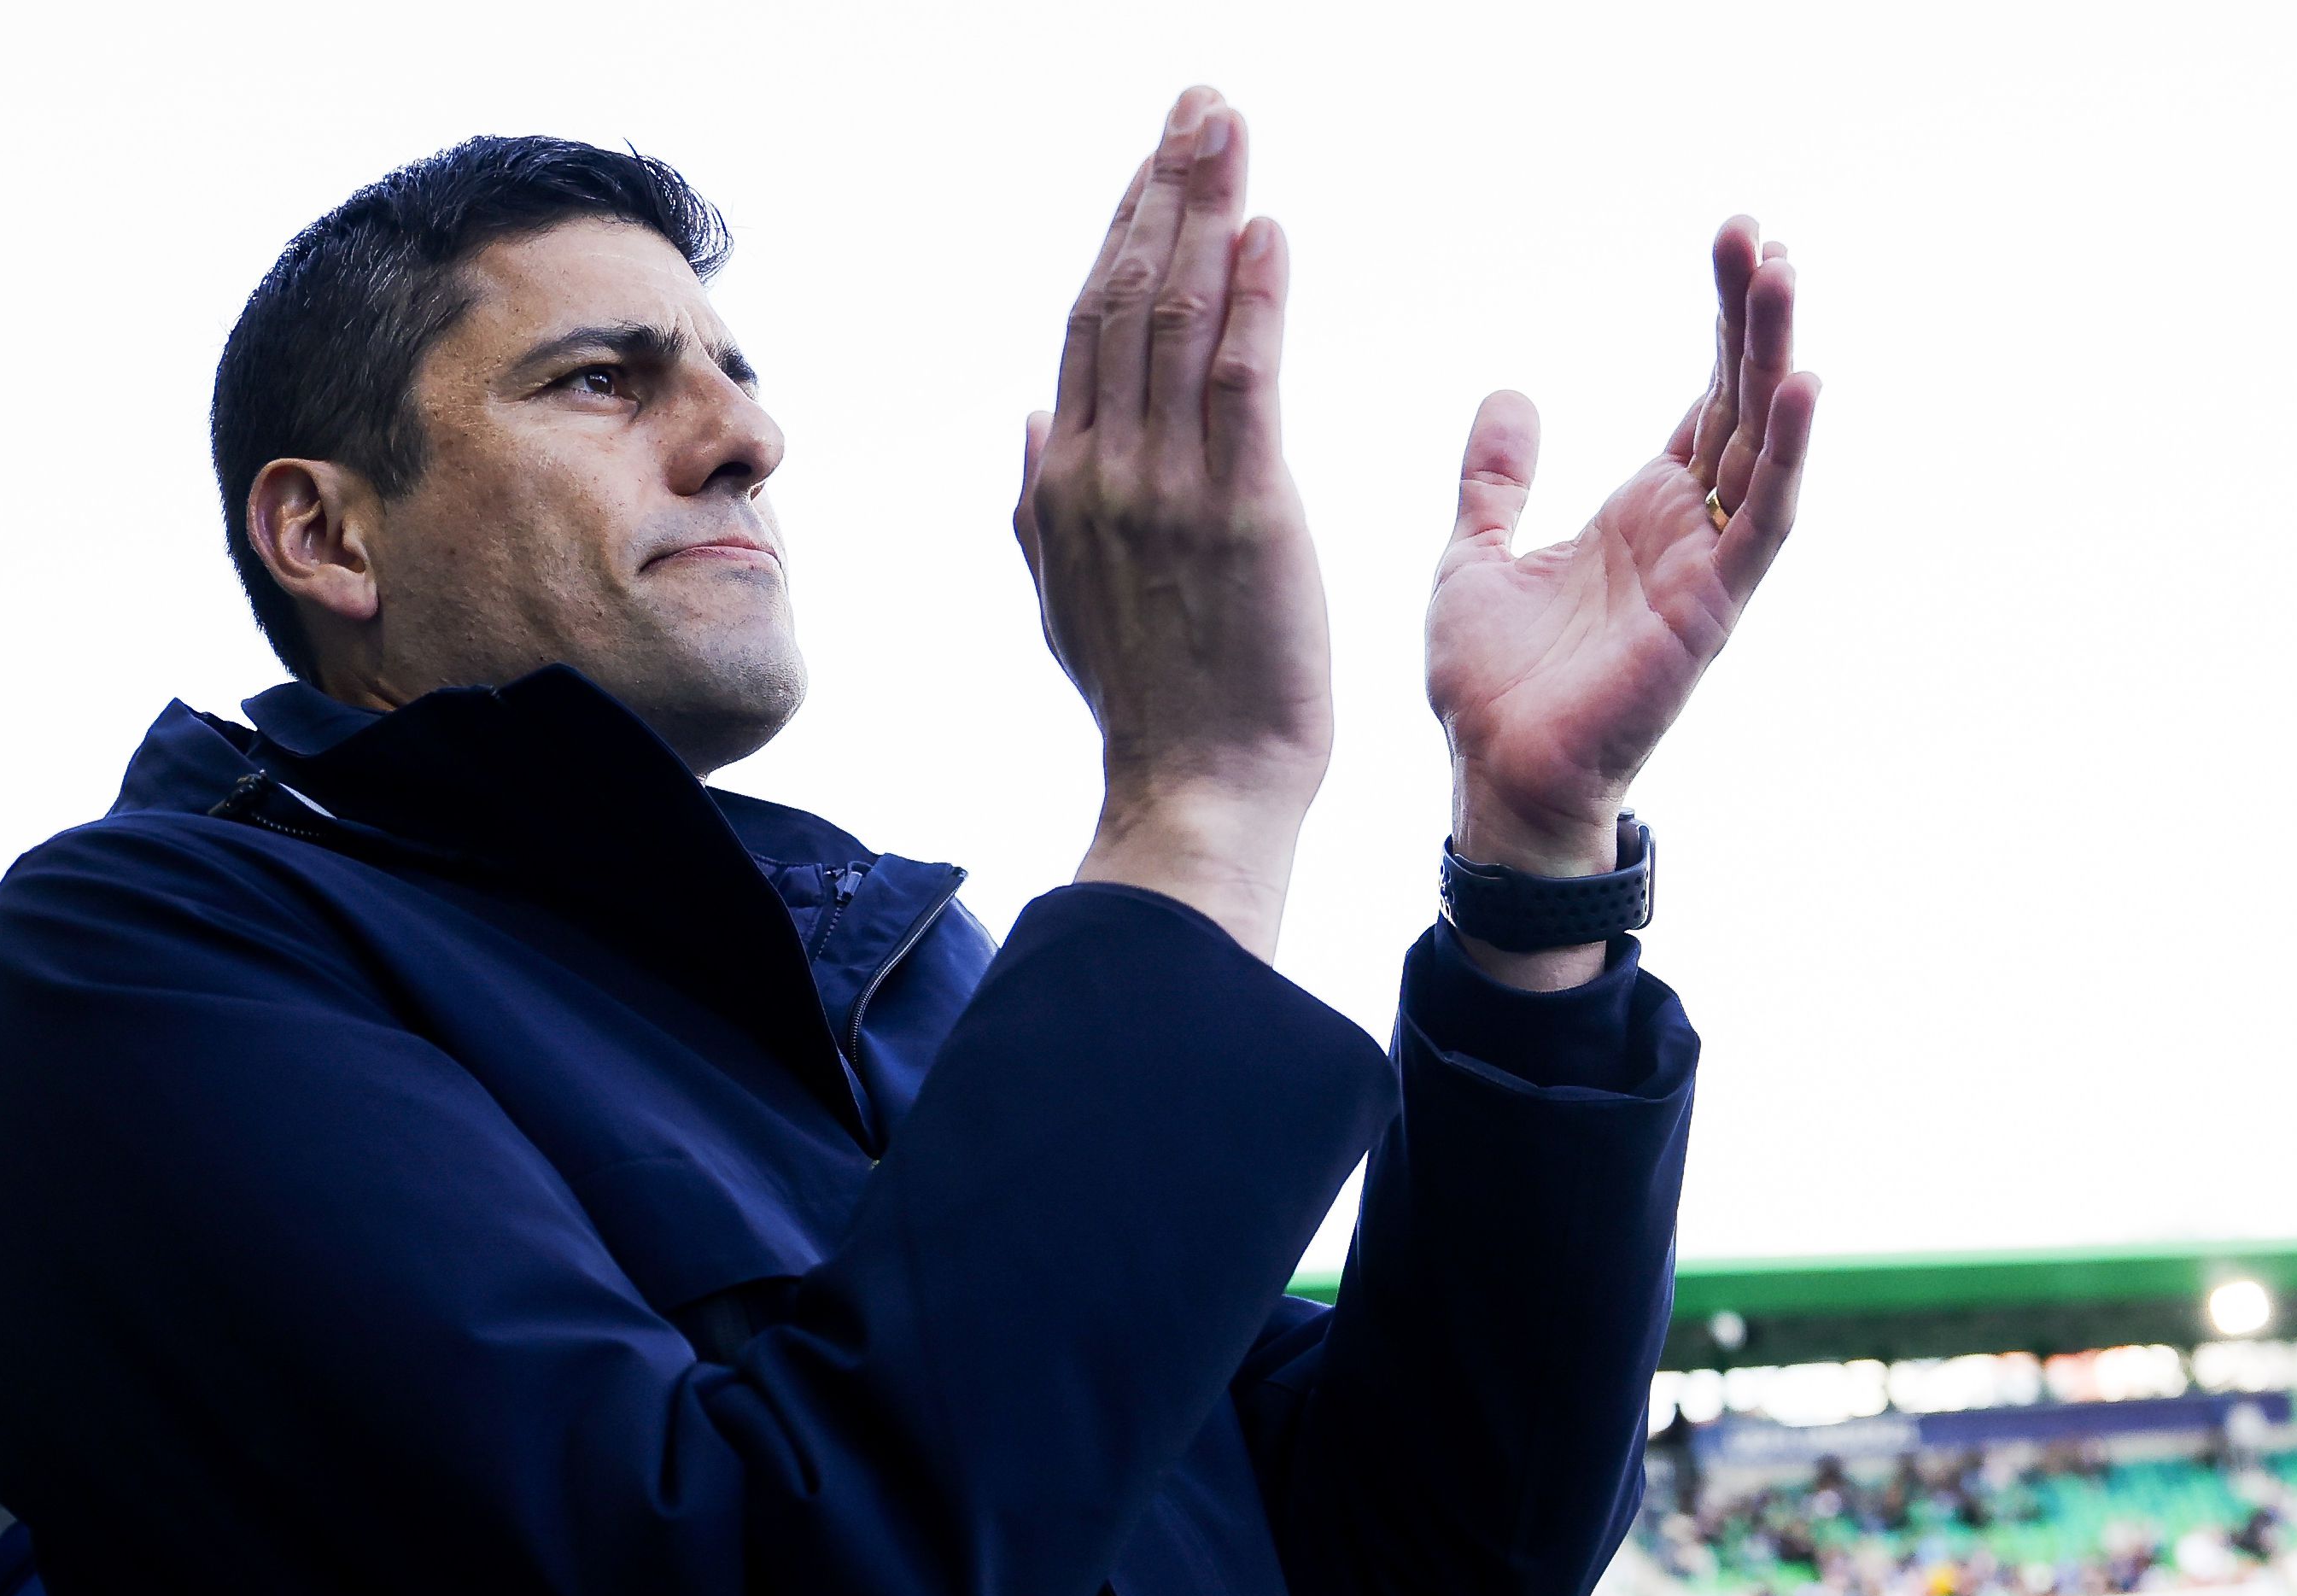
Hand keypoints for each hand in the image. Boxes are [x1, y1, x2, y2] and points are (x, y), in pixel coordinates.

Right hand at [1016, 87, 1331, 959]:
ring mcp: (1169, 493)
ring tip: (1229, 130)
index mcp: (1064, 483)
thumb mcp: (1068, 600)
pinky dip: (1251, 304)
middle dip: (1164, 188)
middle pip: (1129, 299)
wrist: (1198, 791)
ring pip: (1179, 323)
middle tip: (1202, 103)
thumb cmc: (1154, 703)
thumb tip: (1031, 417)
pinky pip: (1242, 388)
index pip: (1092, 326)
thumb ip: (1039, 506)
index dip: (1127, 228)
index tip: (1160, 154)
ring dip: (1206, 213)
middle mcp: (1104, 472)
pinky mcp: (1244, 518)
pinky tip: (1264, 233)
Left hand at [1427, 217, 1820, 976]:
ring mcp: (1707, 567)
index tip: (1731, 238)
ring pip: (1762, 444)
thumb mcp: (1476, 553)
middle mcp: (1688, 531)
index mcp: (1643, 512)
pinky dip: (1787, 454)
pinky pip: (1763, 521)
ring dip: (1777, 359)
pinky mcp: (1711, 609)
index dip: (1721, 321)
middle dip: (1753, 316)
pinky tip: (1804, 383)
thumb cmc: (1492, 686)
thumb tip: (1509, 395)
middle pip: (1740, 401)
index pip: (1703, 395)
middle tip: (1761, 231)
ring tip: (1785, 271)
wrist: (1493, 777)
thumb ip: (1499, 479)